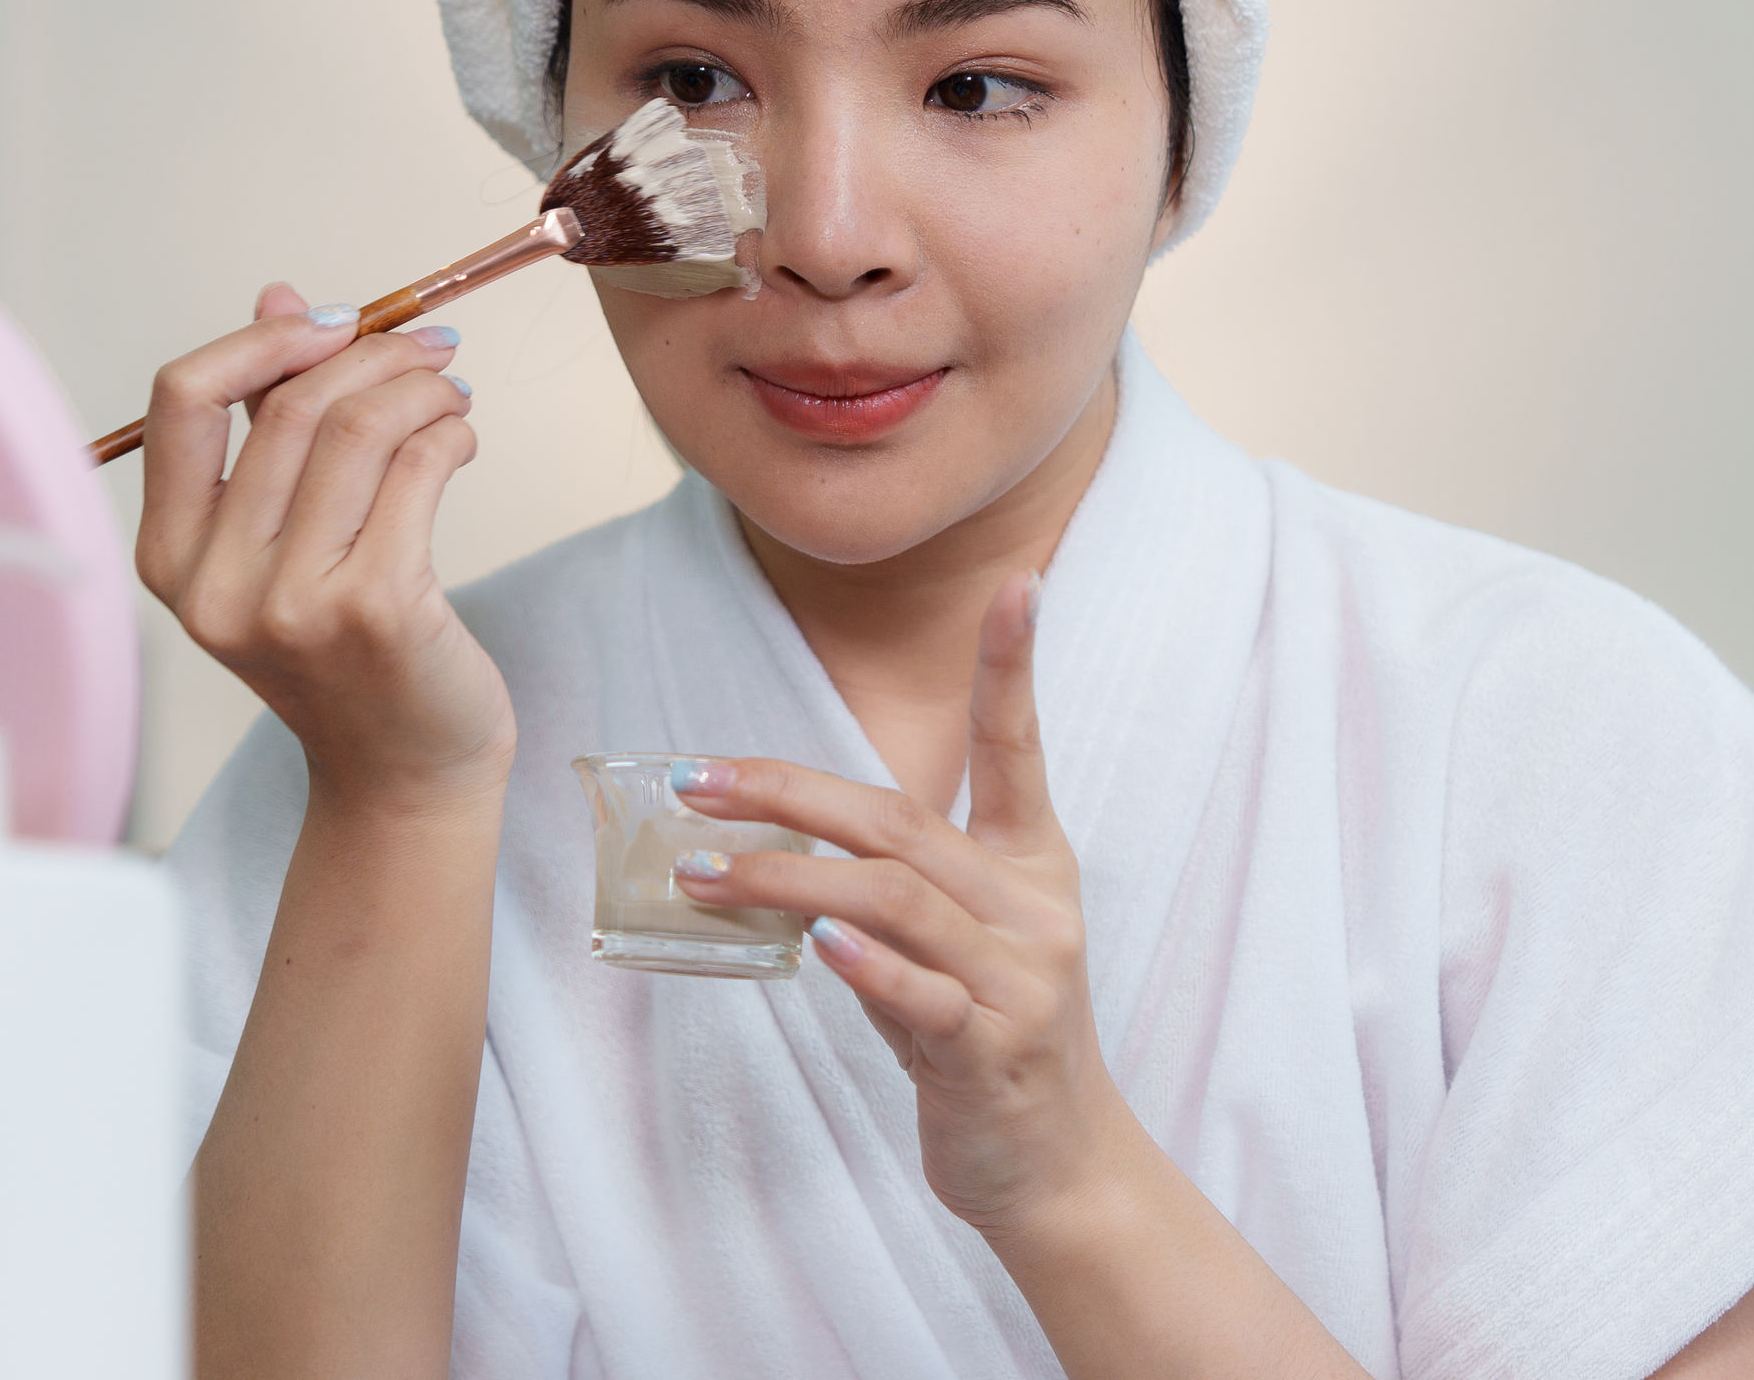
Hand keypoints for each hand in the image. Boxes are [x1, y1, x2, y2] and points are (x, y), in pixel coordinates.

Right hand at [136, 283, 513, 811]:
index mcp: (169, 556)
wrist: (401, 771)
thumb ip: (269, 420)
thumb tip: (280, 296)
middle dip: (373, 354)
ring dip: (420, 389)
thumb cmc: (346, 650)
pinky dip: (450, 433)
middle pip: (290, 406)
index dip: (261, 342)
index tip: (333, 322)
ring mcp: (291, 603)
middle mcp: (214, 585)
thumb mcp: (280, 539)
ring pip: (359, 428)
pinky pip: (418, 471)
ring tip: (450, 394)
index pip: (181, 399)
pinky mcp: (375, 610)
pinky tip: (461, 440)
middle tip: (429, 349)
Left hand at [672, 572, 1134, 1236]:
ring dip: (785, 881)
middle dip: (788, 793)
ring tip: (702, 875)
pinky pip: (924, 995)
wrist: (1057, 1171)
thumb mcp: (947, 952)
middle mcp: (1034, 909)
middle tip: (696, 782)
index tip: (1021, 581)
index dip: (1015, 665)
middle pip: (901, 821)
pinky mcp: (997, 1051)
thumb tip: (781, 855)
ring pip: (895, 900)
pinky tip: (818, 950)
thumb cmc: (988, 1045)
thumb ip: (887, 897)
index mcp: (1031, 867)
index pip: (1019, 748)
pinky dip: (867, 967)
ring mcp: (1023, 980)